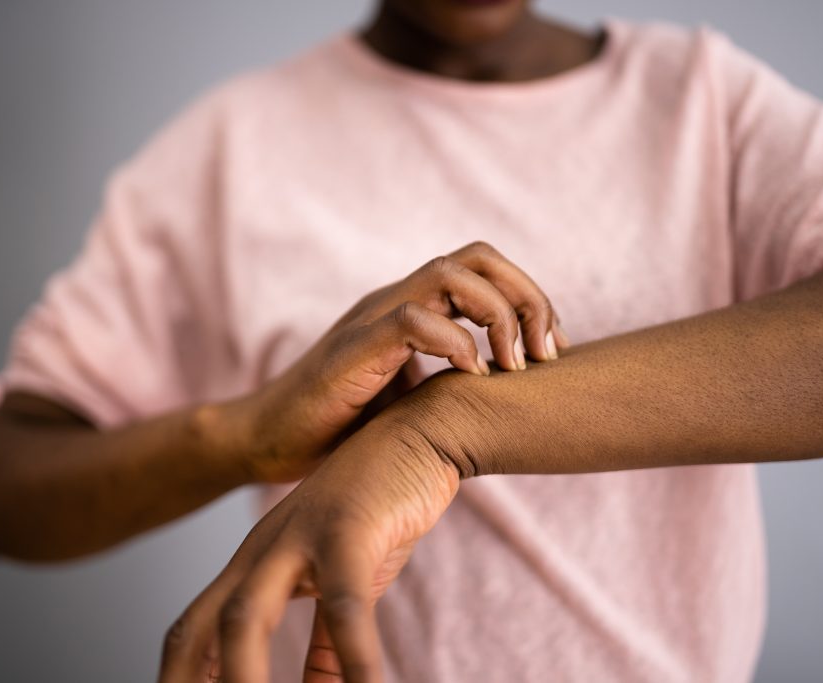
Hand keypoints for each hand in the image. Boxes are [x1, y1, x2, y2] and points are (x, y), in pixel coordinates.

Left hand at [157, 418, 456, 682]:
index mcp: (255, 565)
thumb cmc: (379, 512)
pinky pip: (344, 605)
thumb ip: (326, 643)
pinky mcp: (347, 531)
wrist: (418, 434)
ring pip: (246, 615)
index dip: (178, 682)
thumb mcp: (344, 585)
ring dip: (244, 681)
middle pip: (200, 629)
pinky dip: (353, 658)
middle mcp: (263, 552)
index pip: (192, 633)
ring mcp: (299, 537)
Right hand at [228, 240, 567, 481]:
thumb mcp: (409, 399)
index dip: (530, 299)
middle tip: (547, 352)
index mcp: (412, 308)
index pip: (484, 270)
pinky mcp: (356, 347)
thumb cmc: (339, 426)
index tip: (552, 350)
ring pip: (451, 275)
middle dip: (528, 297)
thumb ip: (449, 385)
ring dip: (499, 314)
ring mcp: (374, 318)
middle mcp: (396, 301)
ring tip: (514, 364)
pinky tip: (473, 374)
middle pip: (479, 258)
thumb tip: (508, 400)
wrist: (269, 441)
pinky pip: (413, 319)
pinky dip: (455, 341)